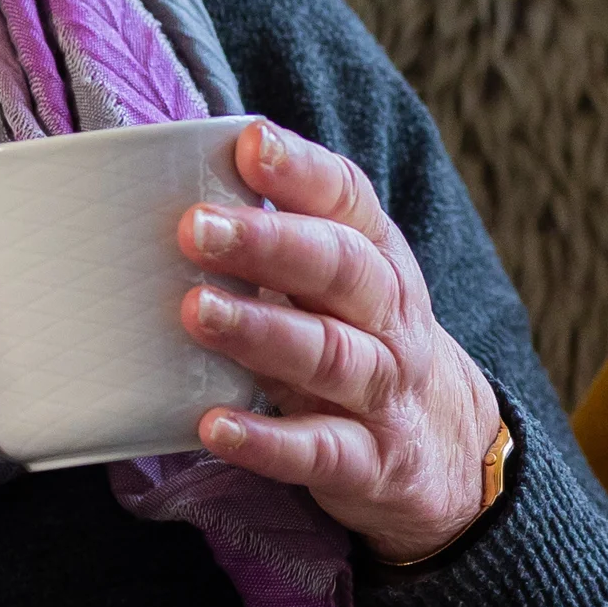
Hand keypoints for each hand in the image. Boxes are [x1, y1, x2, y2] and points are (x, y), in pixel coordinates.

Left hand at [179, 122, 502, 563]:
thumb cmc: (358, 339)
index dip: (301, 170)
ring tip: (198, 311)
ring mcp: (383, 392)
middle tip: (196, 228)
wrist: (445, 449)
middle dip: (270, 244)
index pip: (348, 200)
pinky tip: (214, 426)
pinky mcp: (367, 463)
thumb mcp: (337, 280)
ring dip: (262, 332)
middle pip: (339, 270)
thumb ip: (274, 234)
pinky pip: (320, 451)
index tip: (249, 143)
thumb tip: (163, 181)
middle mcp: (388, 317)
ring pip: (330, 356)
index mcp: (378, 257)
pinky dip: (267, 442)